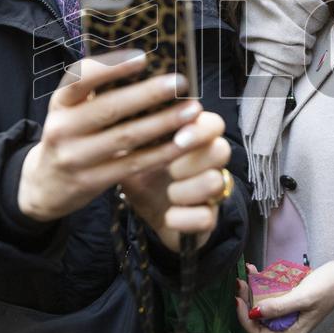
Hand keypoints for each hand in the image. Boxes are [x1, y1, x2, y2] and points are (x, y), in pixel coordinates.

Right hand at [17, 51, 203, 223]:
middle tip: (181, 83)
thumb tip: (147, 64)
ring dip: (163, 123)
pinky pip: (133, 164)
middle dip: (149, 94)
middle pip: (110, 108)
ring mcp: (76, 157)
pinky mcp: (91, 182)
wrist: (44, 185)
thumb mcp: (71, 110)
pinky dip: (161, 152)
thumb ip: (98, 92)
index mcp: (60, 102)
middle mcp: (63, 128)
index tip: (143, 57)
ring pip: (126, 137)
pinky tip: (183, 141)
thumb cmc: (70, 135)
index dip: (111, 66)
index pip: (80, 78)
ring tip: (191, 110)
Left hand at [122, 112, 230, 250]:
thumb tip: (112, 113)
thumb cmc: (146, 179)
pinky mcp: (210, 218)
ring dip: (185, 190)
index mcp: (194, 141)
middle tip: (170, 170)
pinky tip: (169, 216)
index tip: (177, 138)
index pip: (214, 124)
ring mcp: (213, 192)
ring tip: (168, 194)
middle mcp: (210, 164)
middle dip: (192, 160)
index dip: (200, 129)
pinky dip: (182, 218)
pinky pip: (206, 217)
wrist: (152, 218)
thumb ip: (130, 134)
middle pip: (221, 150)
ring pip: (215, 182)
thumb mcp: (132, 156)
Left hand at [235, 252, 333, 332]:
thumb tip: (256, 313)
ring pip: (263, 306)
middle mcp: (289, 325)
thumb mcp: (302, 297)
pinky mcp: (290, 300)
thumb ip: (279, 307)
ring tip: (248, 273)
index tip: (239, 300)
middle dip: (247, 301)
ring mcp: (289, 313)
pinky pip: (272, 296)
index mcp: (292, 332)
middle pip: (259, 319)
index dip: (245, 319)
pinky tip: (258, 271)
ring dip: (253, 291)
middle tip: (241, 282)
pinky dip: (263, 284)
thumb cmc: (327, 287)